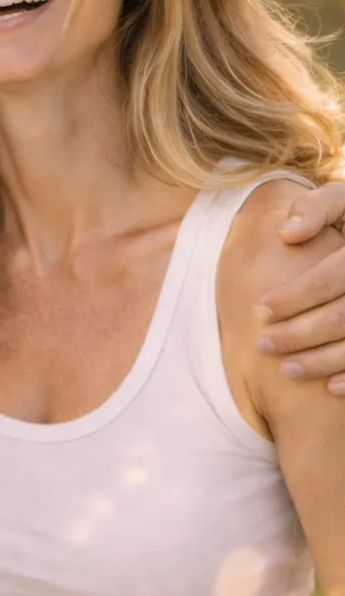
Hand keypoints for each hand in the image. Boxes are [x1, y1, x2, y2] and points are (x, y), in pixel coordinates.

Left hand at [256, 182, 344, 393]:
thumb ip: (317, 207)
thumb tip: (286, 235)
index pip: (330, 279)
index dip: (293, 297)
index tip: (258, 310)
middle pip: (343, 317)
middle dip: (299, 334)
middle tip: (263, 344)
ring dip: (323, 362)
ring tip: (287, 369)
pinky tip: (330, 387)